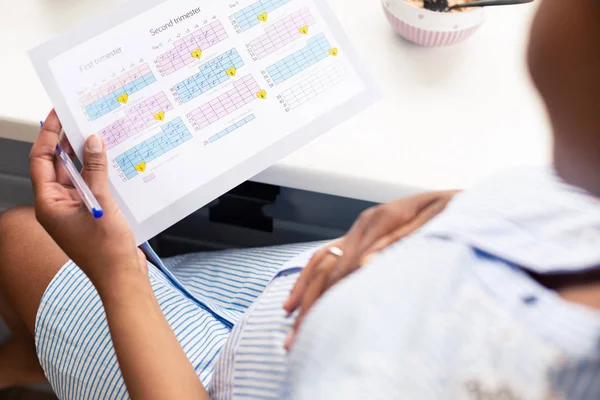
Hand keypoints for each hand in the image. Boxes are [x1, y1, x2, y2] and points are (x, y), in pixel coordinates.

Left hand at [30, 110, 144, 288]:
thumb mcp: (100, 204)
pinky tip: (112, 163)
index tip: (58, 115)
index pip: (41, 160)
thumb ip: (95, 171)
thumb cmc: (105, 251)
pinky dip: (99, 173)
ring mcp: (74, 210)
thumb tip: (91, 142)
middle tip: (83, 120)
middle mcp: (57, 205)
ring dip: (87, 158)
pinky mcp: (90, 213)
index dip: (48, 135)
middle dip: (70, 143)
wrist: (122, 277)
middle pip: (58, 165)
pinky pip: (91, 186)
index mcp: (48, 204)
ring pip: (77, 175)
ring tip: (100, 137)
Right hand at [283, 190, 457, 348]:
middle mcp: (362, 225)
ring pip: (321, 261)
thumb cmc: (452, 214)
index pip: (346, 266)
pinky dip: (310, 275)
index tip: (320, 326)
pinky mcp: (360, 235)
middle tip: (297, 335)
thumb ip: (398, 244)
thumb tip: (367, 265)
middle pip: (327, 267)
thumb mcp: (433, 225)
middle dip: (310, 302)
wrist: (458, 200)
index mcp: (379, 221)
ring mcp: (359, 229)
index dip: (332, 296)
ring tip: (289, 318)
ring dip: (303, 290)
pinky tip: (301, 293)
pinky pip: (327, 255)